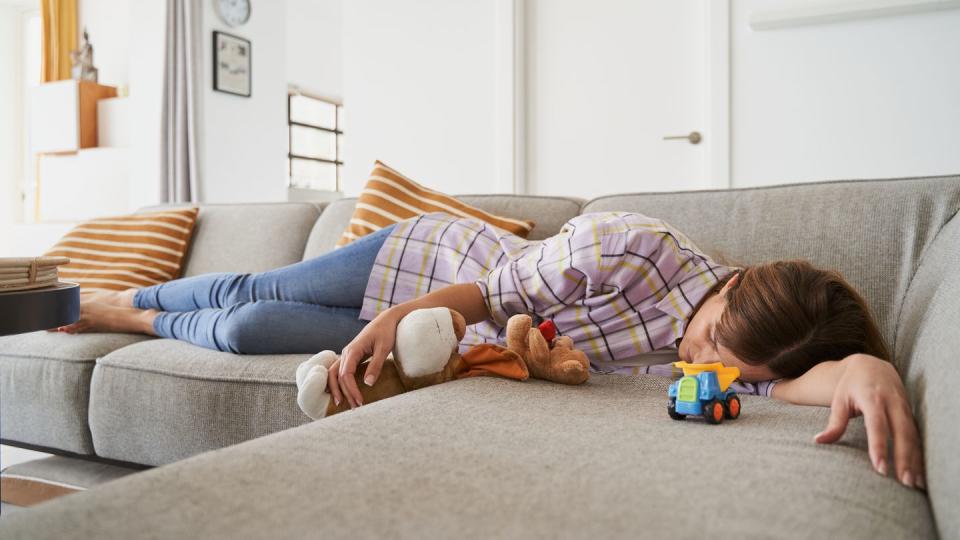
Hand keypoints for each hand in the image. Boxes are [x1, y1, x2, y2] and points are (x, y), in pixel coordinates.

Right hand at [326, 308, 401, 408]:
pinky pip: (339, 371)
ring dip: (337, 389)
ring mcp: (347, 354)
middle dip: (344, 393)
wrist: (387, 319)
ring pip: (334, 374)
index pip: (345, 374)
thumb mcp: (384, 348)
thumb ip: (376, 365)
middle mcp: (346, 352)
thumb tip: (368, 384)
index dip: (351, 389)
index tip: (360, 401)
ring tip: (343, 403)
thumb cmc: (387, 332)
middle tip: (354, 407)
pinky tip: (341, 392)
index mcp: (353, 350)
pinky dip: (337, 382)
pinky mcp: (351, 356)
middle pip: (337, 376)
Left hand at [815, 353, 924, 489]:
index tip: (880, 467)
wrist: (872, 366)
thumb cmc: (851, 386)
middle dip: (903, 457)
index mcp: (872, 398)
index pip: (877, 424)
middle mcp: (892, 402)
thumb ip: (834, 423)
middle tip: (903, 481)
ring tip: (913, 482)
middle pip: (900, 432)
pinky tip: (918, 472)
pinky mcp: (910, 413)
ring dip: (914, 459)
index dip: (879, 446)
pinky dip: (919, 453)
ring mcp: (904, 407)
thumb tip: (818, 441)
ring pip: (912, 435)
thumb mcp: (840, 401)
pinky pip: (917, 435)